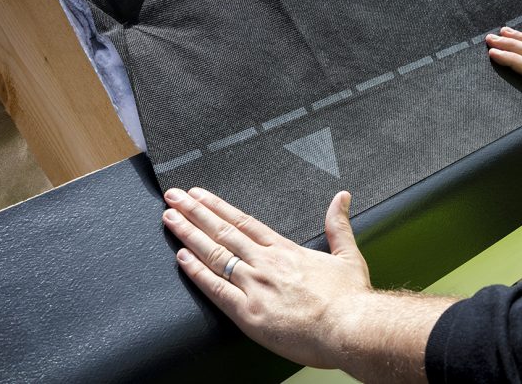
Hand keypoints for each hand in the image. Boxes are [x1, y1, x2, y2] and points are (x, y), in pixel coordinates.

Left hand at [162, 188, 369, 368]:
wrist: (351, 327)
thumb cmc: (351, 299)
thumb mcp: (348, 255)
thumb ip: (339, 225)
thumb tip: (342, 197)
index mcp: (286, 250)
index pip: (244, 222)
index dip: (218, 207)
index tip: (200, 195)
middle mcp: (266, 263)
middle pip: (223, 232)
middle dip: (195, 212)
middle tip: (173, 197)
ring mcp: (255, 286)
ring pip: (215, 254)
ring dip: (189, 234)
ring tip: (170, 219)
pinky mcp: (249, 313)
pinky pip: (216, 289)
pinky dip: (197, 272)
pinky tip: (181, 258)